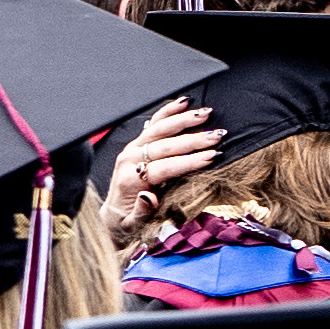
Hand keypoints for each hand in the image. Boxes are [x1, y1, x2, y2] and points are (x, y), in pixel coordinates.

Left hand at [100, 96, 219, 223]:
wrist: (113, 216)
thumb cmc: (127, 222)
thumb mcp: (133, 225)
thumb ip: (141, 213)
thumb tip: (148, 197)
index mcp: (130, 179)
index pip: (165, 167)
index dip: (189, 162)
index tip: (211, 157)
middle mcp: (129, 160)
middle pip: (165, 145)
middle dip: (193, 140)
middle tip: (216, 137)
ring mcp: (133, 149)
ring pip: (160, 129)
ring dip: (184, 120)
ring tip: (206, 114)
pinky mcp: (137, 143)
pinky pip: (154, 123)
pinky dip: (168, 111)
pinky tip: (184, 102)